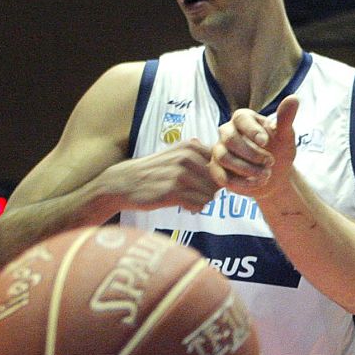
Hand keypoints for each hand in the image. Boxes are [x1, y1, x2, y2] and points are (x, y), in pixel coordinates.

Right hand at [104, 139, 218, 212]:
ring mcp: (180, 174)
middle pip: (218, 182)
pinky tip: (184, 205)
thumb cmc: (156, 171)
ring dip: (202, 200)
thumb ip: (201, 156)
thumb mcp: (177, 154)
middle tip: (195, 193)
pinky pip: (199, 205)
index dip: (218, 177)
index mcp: (190, 146)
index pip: (221, 165)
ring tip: (189, 198)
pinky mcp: (173, 192)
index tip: (206, 182)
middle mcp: (187, 158)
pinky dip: (194, 208)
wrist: (125, 182)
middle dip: (210, 191)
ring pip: (210, 195)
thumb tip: (229, 165)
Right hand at [209, 96, 299, 198]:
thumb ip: (286, 119)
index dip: (252, 130)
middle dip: (251, 153)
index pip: (240, 118)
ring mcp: (219, 150)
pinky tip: (256, 184)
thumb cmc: (279, 151)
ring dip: (247, 169)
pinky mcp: (216, 169)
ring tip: (266, 175)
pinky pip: (220, 176)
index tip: (266, 142)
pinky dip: (240, 183)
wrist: (275, 176)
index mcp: (243, 119)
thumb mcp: (286, 136)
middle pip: (230, 139)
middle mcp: (227, 132)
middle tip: (271, 162)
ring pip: (224, 157)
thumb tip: (294, 98)